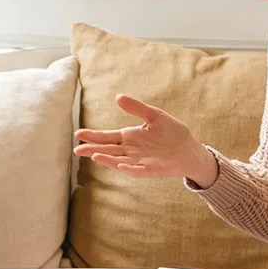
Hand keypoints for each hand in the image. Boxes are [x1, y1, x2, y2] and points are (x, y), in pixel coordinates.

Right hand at [74, 94, 217, 187]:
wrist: (190, 149)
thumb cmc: (173, 132)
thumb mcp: (154, 115)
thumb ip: (137, 108)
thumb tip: (118, 97)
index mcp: (129, 137)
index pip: (107, 136)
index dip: (94, 136)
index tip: (79, 134)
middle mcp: (130, 151)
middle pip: (108, 150)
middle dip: (93, 149)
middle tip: (78, 149)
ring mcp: (139, 162)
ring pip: (119, 161)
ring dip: (107, 159)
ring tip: (94, 156)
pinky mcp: (150, 171)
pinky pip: (137, 171)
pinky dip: (129, 169)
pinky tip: (121, 165)